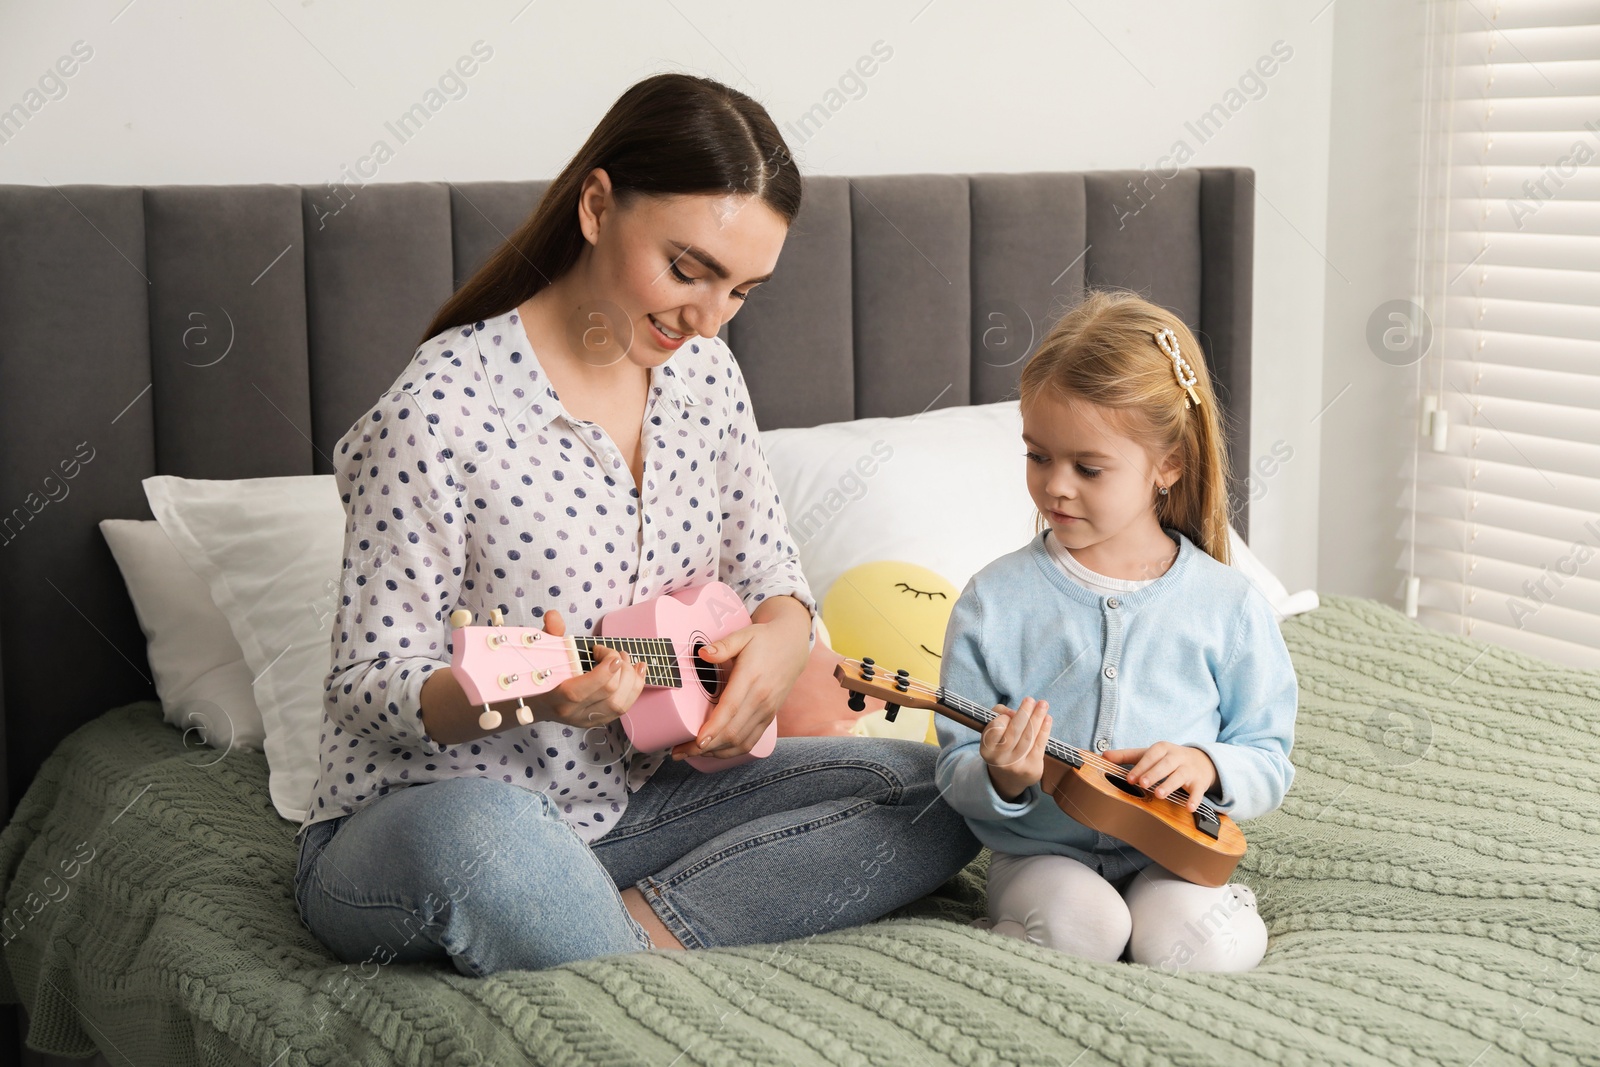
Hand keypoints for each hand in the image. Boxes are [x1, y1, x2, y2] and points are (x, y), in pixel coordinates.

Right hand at [524, 608, 648, 729]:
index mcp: (555, 698)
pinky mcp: (600, 720)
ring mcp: (588, 719)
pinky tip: (639, 670)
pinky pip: (625, 708)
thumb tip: (554, 616)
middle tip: (614, 652)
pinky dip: (636, 687)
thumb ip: (549, 634)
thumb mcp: (542, 652)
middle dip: (618, 667)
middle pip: (607, 695)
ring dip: (630, 677)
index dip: (600, 671)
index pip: (578, 692)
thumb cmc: (542, 675)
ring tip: (625, 658)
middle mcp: (574, 713)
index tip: (603, 651)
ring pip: (620, 704)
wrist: (540, 703)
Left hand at [671, 610, 808, 760]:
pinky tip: (714, 751)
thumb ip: (723, 645)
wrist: (793, 646)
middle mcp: (761, 699)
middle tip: (680, 751)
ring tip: (692, 753)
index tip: (696, 741)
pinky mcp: (769, 717)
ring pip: (741, 741)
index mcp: (751, 678)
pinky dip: (731, 751)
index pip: (731, 708)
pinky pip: (751, 741)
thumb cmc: (765, 640)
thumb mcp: (744, 635)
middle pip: (733, 731)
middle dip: (705, 747)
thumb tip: (702, 653)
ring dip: (716, 752)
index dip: (713, 728)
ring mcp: (766, 711)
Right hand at [980, 697, 1051, 801]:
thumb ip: (999, 714)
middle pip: (1014, 731)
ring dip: (1037, 717)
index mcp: (987, 749)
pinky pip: (1039, 745)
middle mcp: (1000, 759)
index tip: (1011, 714)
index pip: (995, 728)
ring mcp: (1017, 765)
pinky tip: (1048, 719)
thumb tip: (1016, 711)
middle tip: (1031, 700)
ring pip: (1028, 736)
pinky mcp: (1032, 769)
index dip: (1004, 718)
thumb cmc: (1001, 746)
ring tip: (1043, 704)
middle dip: (1024, 713)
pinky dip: (1045, 730)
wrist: (1008, 778)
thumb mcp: (992, 732)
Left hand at [1101, 742, 1217, 811]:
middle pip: (1165, 764)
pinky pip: (1198, 791)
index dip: (1141, 766)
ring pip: (1180, 776)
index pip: (1151, 755)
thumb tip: (1104, 756)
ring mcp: (1189, 770)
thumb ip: (1126, 755)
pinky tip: (1189, 807)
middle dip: (1153, 773)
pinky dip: (1194, 799)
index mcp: (1162, 749)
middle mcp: (1177, 757)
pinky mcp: (1199, 783)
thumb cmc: (1168, 758)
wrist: (1201, 761)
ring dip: (1169, 785)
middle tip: (1142, 783)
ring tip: (1158, 794)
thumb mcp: (1149, 754)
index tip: (1130, 778)